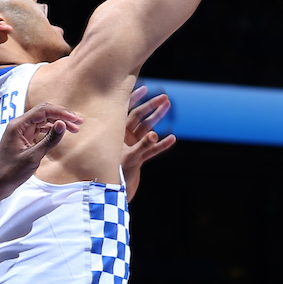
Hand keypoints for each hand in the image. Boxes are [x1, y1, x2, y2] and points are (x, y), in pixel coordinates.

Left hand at [0, 103, 82, 196]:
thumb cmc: (10, 172)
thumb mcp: (33, 157)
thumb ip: (49, 140)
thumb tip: (63, 124)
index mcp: (18, 125)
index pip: (43, 111)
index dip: (61, 113)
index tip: (75, 120)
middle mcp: (19, 125)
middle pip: (44, 113)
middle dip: (62, 115)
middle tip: (78, 122)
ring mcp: (21, 132)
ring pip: (44, 121)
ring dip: (58, 123)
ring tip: (74, 129)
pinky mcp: (24, 139)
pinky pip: (40, 129)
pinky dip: (51, 130)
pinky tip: (59, 134)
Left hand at [123, 86, 176, 200]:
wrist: (110, 194)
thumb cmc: (113, 175)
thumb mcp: (130, 159)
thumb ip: (143, 147)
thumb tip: (155, 134)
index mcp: (114, 134)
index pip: (124, 112)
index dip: (134, 99)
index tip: (144, 88)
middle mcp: (123, 138)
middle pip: (139, 118)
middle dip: (151, 107)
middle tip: (164, 98)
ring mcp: (131, 147)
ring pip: (147, 129)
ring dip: (157, 119)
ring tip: (168, 107)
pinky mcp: (138, 158)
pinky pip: (152, 149)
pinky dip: (161, 144)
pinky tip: (172, 138)